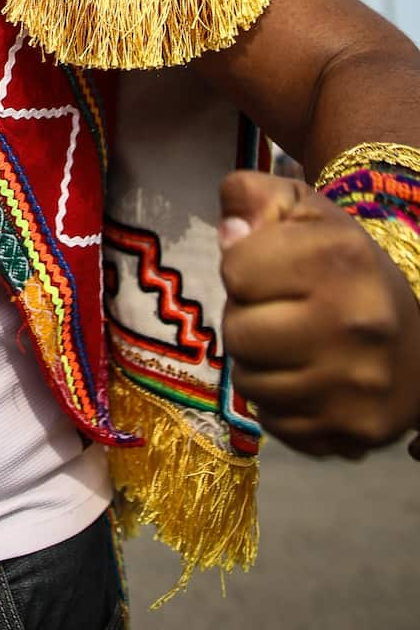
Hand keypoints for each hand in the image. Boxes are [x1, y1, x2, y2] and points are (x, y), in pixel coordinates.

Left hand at [219, 169, 419, 456]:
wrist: (419, 336)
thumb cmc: (347, 265)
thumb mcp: (305, 211)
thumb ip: (253, 198)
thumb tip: (229, 232)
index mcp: (341, 259)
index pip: (236, 269)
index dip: (243, 267)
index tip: (268, 270)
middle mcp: (354, 325)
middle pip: (238, 332)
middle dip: (246, 317)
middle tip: (276, 311)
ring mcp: (355, 385)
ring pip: (250, 383)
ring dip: (257, 362)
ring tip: (289, 343)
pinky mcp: (351, 431)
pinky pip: (273, 420)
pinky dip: (277, 400)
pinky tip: (304, 377)